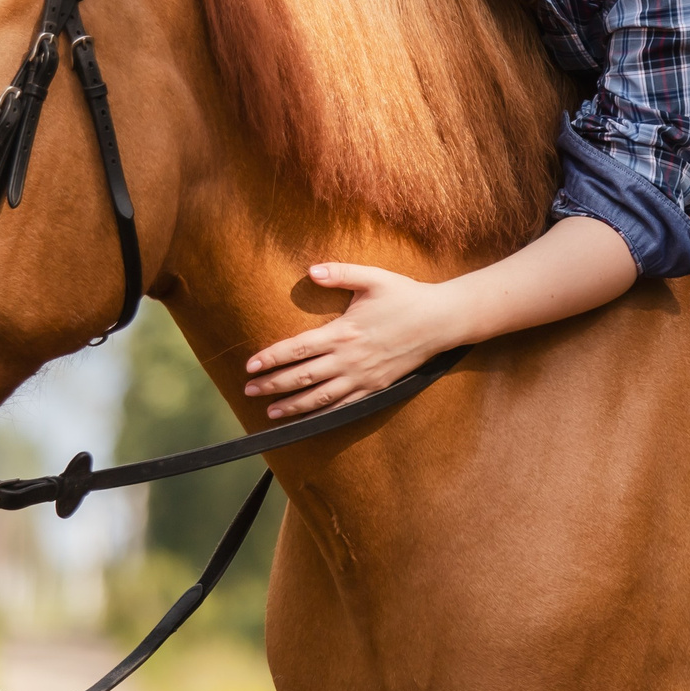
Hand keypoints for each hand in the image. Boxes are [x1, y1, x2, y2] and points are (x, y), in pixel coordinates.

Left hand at [244, 262, 457, 419]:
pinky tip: (308, 420)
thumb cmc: (406, 296)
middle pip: (302, 377)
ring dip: (293, 406)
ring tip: (270, 412)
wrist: (440, 321)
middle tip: (248, 391)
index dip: (271, 358)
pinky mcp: (375, 388)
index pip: (298, 349)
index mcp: (344, 332)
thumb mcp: (373, 277)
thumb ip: (340, 273)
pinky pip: (344, 406)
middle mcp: (349, 359)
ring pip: (320, 398)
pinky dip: (322, 415)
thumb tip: (311, 270)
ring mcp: (362, 377)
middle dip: (273, 385)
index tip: (250, 366)